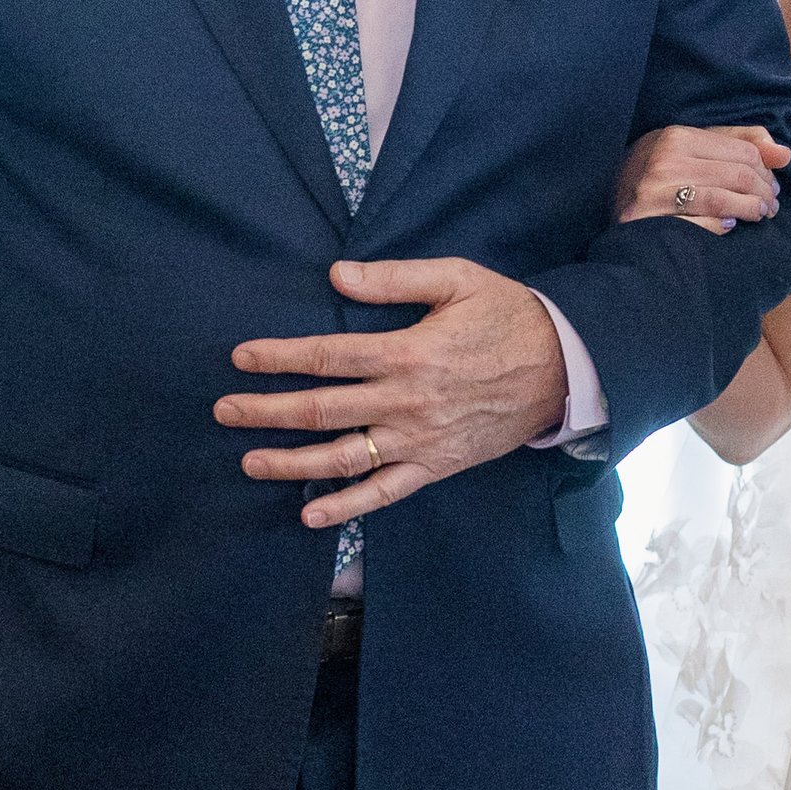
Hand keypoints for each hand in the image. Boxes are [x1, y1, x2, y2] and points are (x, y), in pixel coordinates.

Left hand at [218, 257, 570, 527]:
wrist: (567, 368)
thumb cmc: (508, 316)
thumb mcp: (458, 280)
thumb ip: (395, 279)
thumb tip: (336, 275)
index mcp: (408, 353)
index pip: (327, 357)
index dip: (279, 358)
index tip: (241, 358)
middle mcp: (406, 403)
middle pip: (321, 410)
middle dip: (266, 411)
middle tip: (224, 410)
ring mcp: (420, 441)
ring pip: (343, 458)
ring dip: (291, 463)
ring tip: (249, 461)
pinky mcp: (436, 467)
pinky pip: (385, 494)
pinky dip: (346, 507)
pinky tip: (309, 513)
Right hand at [614, 122, 789, 235]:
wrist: (604, 198)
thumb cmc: (658, 171)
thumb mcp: (691, 146)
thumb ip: (738, 142)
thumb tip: (784, 154)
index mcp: (677, 137)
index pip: (744, 153)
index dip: (766, 172)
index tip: (772, 186)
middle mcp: (665, 161)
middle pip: (738, 176)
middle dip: (764, 193)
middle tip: (770, 206)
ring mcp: (654, 194)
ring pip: (723, 201)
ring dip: (750, 211)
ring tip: (758, 216)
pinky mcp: (648, 223)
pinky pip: (699, 227)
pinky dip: (720, 228)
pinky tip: (728, 227)